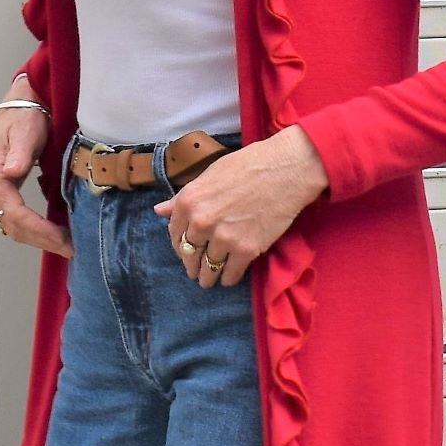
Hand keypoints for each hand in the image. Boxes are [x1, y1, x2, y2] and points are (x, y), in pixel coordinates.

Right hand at [0, 76, 73, 258]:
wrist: (18, 110)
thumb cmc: (24, 118)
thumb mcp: (26, 131)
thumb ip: (21, 153)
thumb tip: (13, 172)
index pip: (14, 212)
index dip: (39, 230)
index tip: (63, 239)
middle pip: (12, 225)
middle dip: (42, 240)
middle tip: (71, 249)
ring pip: (12, 227)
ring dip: (38, 240)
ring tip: (66, 246)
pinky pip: (13, 221)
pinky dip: (33, 231)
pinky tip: (53, 235)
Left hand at [153, 125, 328, 287]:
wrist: (286, 169)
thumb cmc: (249, 165)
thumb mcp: (209, 175)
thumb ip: (183, 197)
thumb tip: (159, 210)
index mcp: (189, 201)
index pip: (175, 233)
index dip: (179, 245)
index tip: (185, 251)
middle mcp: (201, 222)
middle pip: (189, 254)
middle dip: (192, 265)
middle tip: (196, 271)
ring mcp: (223, 238)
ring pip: (208, 268)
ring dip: (208, 277)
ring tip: (210, 280)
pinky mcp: (247, 250)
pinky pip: (231, 274)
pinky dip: (228, 278)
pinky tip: (229, 277)